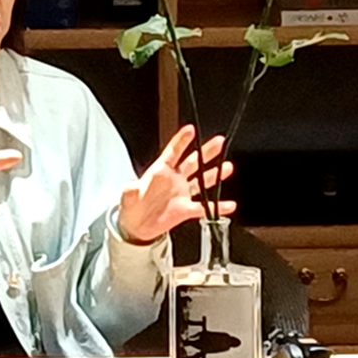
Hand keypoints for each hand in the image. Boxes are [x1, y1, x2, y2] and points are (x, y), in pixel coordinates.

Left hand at [117, 124, 236, 243]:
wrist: (136, 227)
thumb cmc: (131, 207)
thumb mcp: (128, 197)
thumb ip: (130, 191)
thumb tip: (131, 187)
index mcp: (159, 172)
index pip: (173, 152)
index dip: (181, 141)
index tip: (191, 129)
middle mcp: (174, 180)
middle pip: (193, 162)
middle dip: (206, 152)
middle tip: (219, 141)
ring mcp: (182, 193)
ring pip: (202, 180)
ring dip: (215, 174)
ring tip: (228, 167)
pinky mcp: (186, 209)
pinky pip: (205, 207)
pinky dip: (218, 206)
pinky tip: (229, 204)